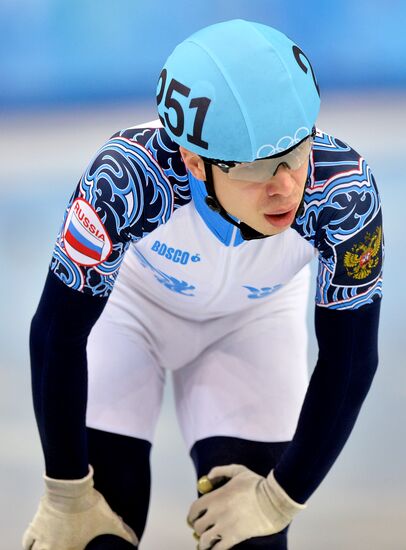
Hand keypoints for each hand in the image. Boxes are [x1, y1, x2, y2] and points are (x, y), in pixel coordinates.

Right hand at [22, 466, 137, 549]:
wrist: (70, 488)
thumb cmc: (91, 506)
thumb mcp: (110, 521)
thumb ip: (123, 534)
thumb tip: (135, 541)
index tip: (79, 549)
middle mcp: (53, 548)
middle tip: (64, 547)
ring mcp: (42, 538)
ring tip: (49, 548)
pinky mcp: (35, 526)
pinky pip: (27, 542)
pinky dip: (30, 544)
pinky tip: (35, 543)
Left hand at [187, 464, 305, 549]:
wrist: (273, 500)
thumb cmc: (257, 485)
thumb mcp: (238, 471)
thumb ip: (221, 471)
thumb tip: (209, 476)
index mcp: (215, 497)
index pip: (194, 509)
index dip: (191, 516)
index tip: (192, 519)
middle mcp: (216, 513)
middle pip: (198, 526)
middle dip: (198, 529)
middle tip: (202, 530)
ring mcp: (224, 527)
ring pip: (205, 540)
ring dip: (204, 542)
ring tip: (206, 544)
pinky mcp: (235, 538)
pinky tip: (215, 549)